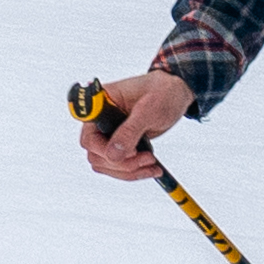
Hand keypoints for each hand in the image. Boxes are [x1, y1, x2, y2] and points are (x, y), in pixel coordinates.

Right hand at [79, 67, 193, 178]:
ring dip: (129, 170)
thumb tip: (113, 154)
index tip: (132, 150)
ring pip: (105, 164)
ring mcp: (108, 133)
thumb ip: (130, 131)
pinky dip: (133, 171)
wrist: (175, 93)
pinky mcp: (118, 144)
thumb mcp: (148, 110)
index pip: (89, 135)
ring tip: (151, 164)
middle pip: (96, 154)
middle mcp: (100, 120)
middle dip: (122, 163)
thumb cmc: (161, 92)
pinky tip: (150, 168)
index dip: (105, 149)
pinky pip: (117, 166)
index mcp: (101, 104)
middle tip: (147, 158)